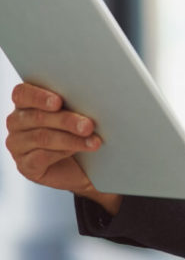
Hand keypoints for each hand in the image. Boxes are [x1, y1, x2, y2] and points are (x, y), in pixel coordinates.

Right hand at [5, 83, 121, 214]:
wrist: (83, 164)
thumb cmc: (78, 129)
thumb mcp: (76, 110)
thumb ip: (74, 100)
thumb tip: (91, 95)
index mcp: (25, 102)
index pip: (22, 93)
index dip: (39, 96)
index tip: (59, 102)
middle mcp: (17, 122)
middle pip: (38, 117)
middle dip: (67, 120)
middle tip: (89, 125)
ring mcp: (18, 145)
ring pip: (42, 137)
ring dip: (71, 139)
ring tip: (93, 141)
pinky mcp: (25, 166)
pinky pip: (41, 158)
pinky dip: (62, 153)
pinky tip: (76, 151)